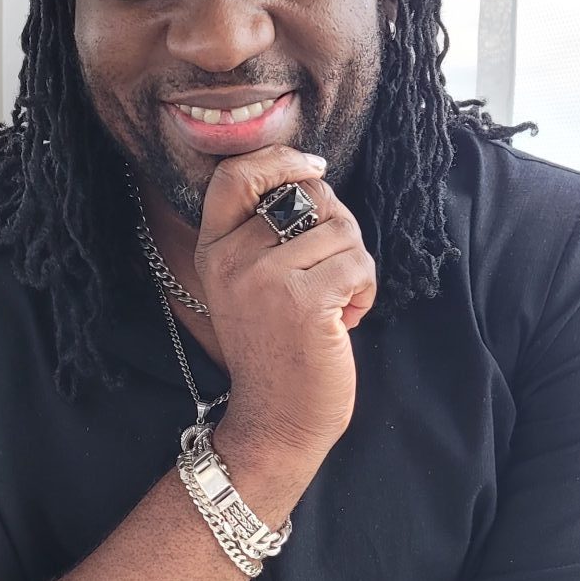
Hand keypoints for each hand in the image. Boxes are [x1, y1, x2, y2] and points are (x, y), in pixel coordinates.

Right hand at [193, 145, 377, 469]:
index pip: (236, 173)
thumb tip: (311, 173)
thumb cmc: (278, 350)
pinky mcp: (304, 301)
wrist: (276, 421)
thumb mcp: (249, 285)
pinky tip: (345, 320)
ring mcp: (265, 278)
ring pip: (343, 230)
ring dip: (355, 267)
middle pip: (310, 195)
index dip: (281, 158)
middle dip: (338, 228)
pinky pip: (358, 263)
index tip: (313, 168)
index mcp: (214, 249)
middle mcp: (233, 258)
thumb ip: (265, 232)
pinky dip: (365, 291)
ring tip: (335, 306)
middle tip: (331, 275)